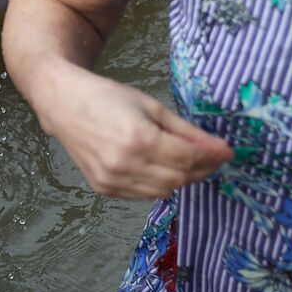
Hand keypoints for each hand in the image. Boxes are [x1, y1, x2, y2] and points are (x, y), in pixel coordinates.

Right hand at [40, 65, 232, 199]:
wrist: (64, 105)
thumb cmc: (107, 98)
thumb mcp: (151, 106)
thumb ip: (184, 130)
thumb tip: (217, 148)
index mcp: (138, 138)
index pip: (188, 158)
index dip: (212, 156)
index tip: (228, 151)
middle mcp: (124, 164)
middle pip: (179, 178)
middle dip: (203, 169)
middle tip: (214, 158)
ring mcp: (112, 179)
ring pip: (164, 191)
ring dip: (183, 179)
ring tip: (191, 163)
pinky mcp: (104, 188)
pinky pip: (143, 194)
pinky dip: (160, 185)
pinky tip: (164, 169)